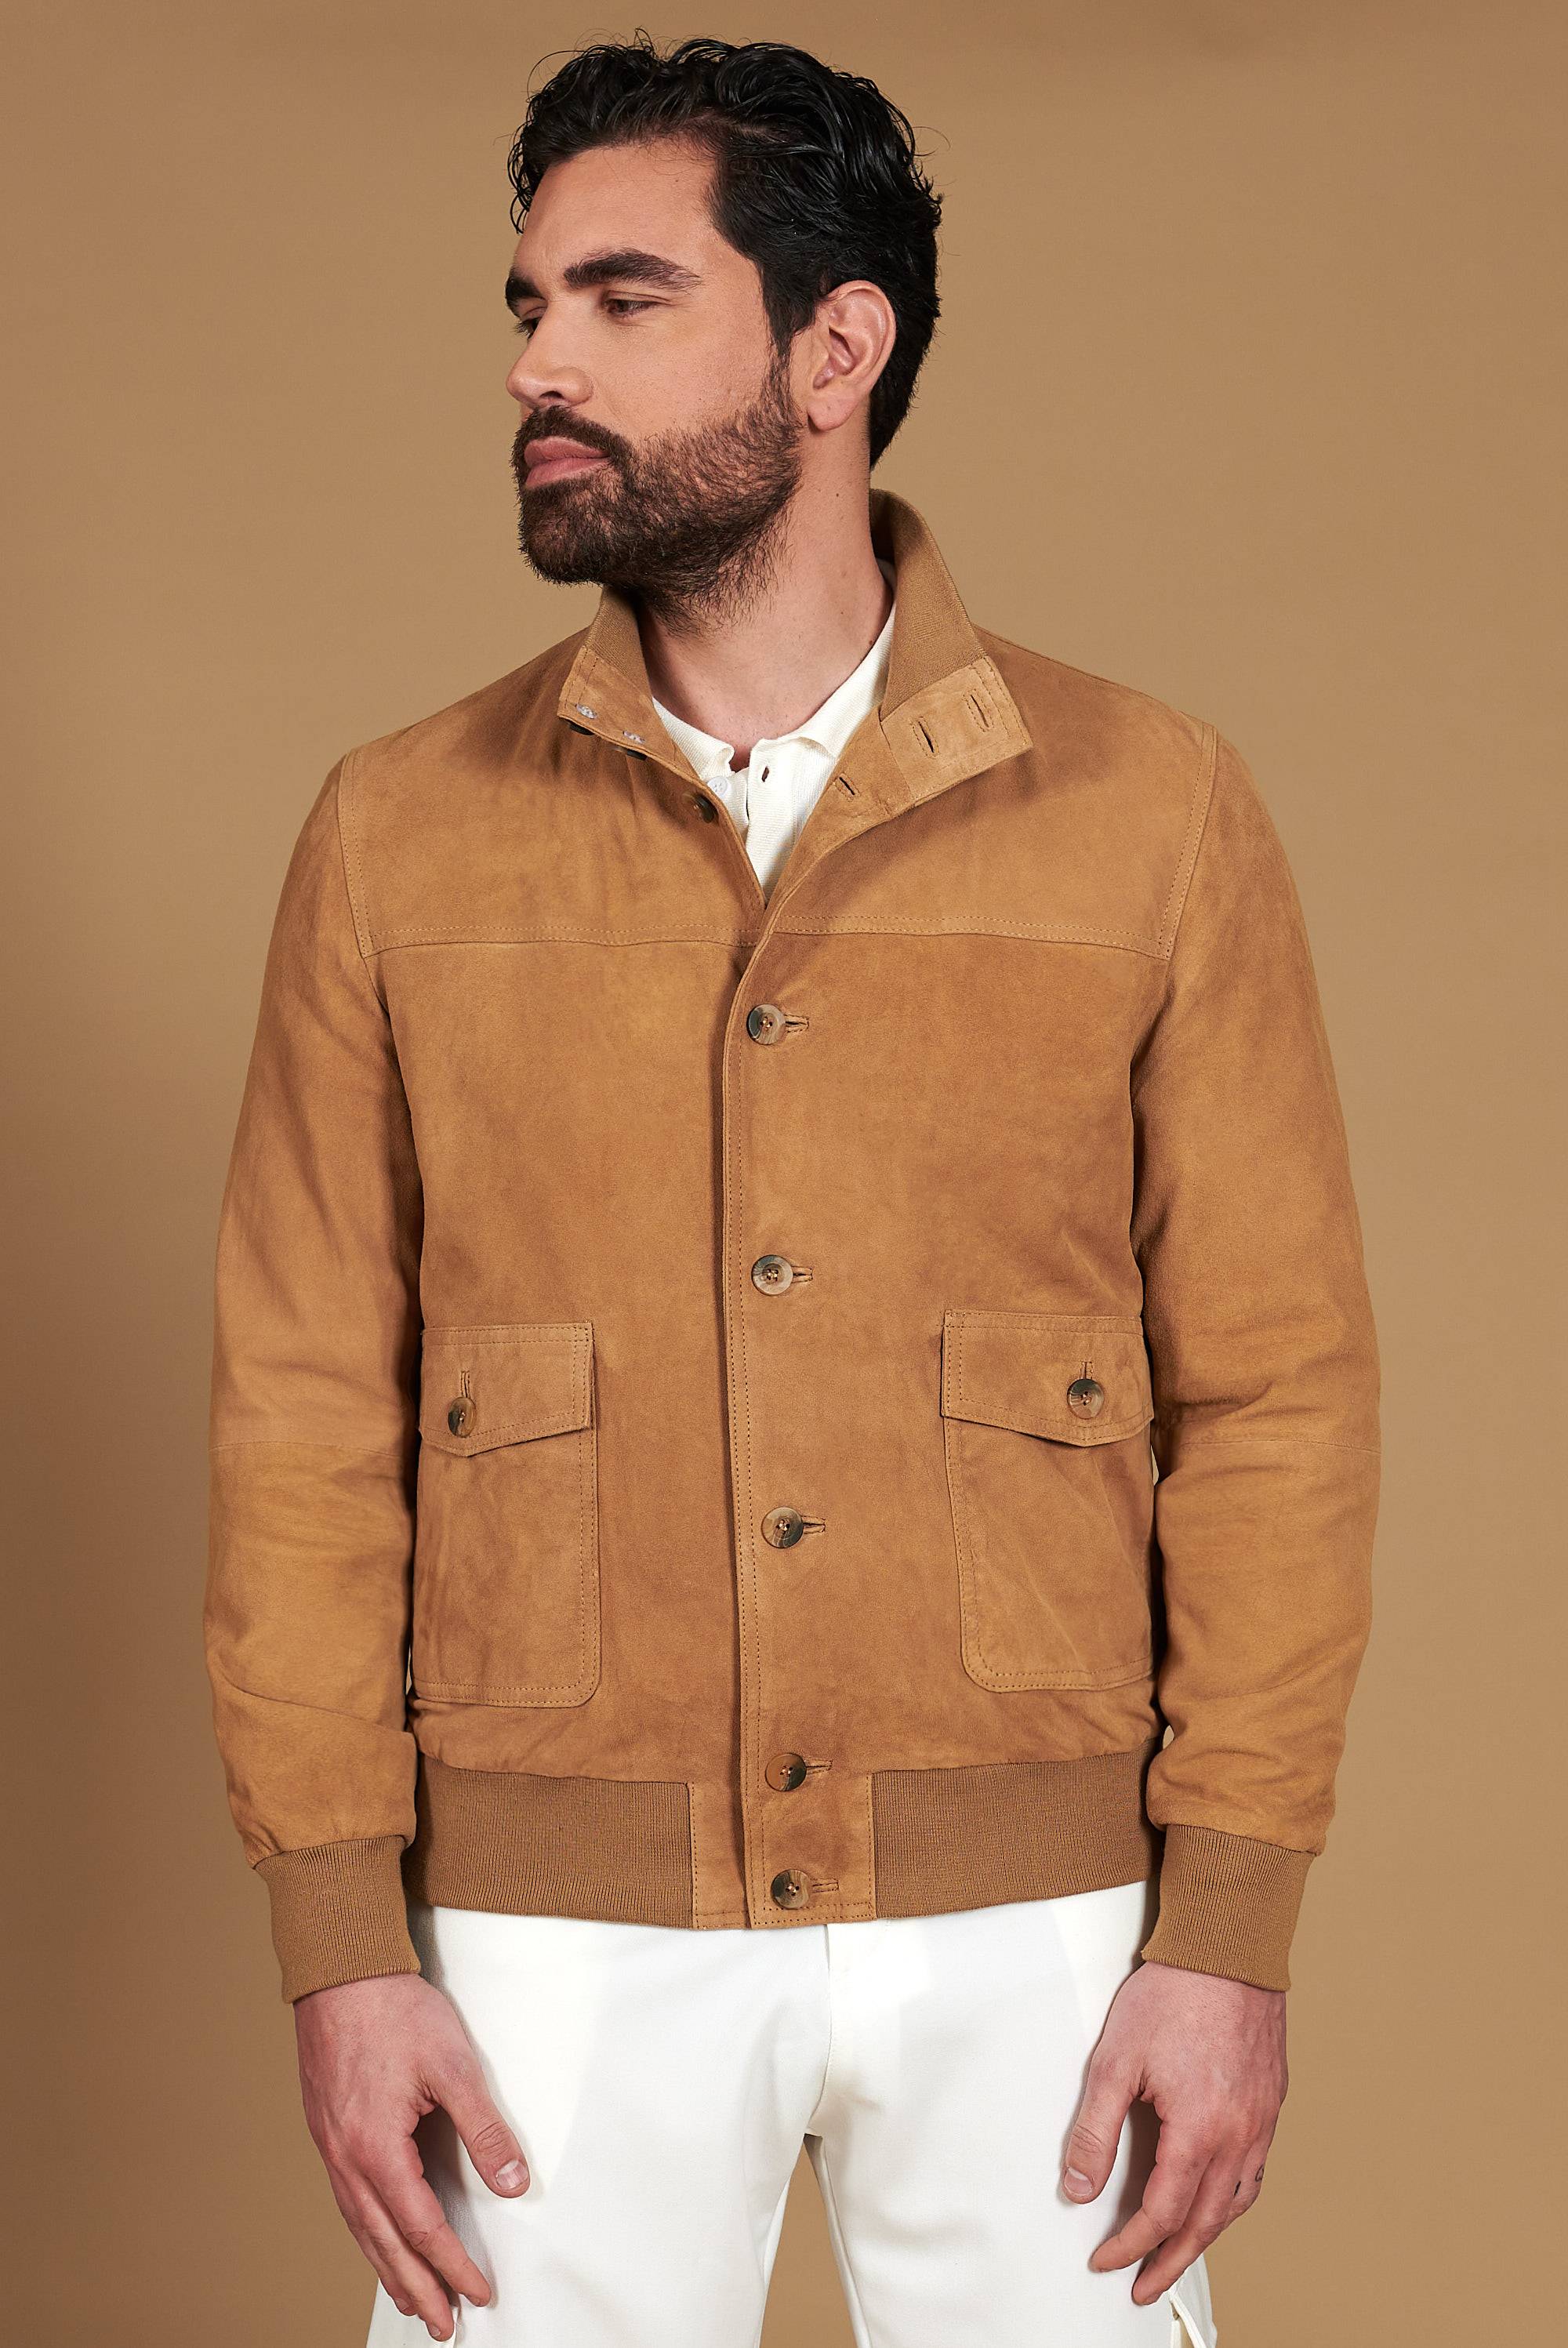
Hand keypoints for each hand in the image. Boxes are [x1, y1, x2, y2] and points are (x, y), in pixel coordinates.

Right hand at [294, 1970, 529, 2340]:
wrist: (340, 1970)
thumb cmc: (394, 2011)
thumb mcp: (453, 2066)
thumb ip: (484, 2128)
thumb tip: (512, 2183)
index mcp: (376, 2149)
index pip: (421, 2227)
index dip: (452, 2264)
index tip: (479, 2291)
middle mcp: (346, 2158)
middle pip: (384, 2242)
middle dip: (418, 2287)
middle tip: (443, 2326)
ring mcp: (330, 2146)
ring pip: (360, 2226)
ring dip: (388, 2267)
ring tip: (411, 2298)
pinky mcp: (326, 2129)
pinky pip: (348, 2200)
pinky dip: (367, 2231)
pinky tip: (378, 2236)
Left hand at [1062, 1959, 1285, 2305]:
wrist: (1226, 1948)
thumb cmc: (1172, 1995)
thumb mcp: (1115, 2060)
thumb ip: (1095, 2130)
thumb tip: (1079, 2188)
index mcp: (1199, 2131)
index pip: (1162, 2213)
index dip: (1130, 2245)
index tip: (1106, 2259)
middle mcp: (1239, 2135)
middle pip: (1205, 2222)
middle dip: (1171, 2262)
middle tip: (1144, 2286)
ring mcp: (1261, 2120)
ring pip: (1238, 2202)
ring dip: (1205, 2236)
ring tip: (1177, 2253)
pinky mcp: (1270, 2101)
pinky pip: (1256, 2170)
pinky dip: (1233, 2199)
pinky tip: (1217, 2197)